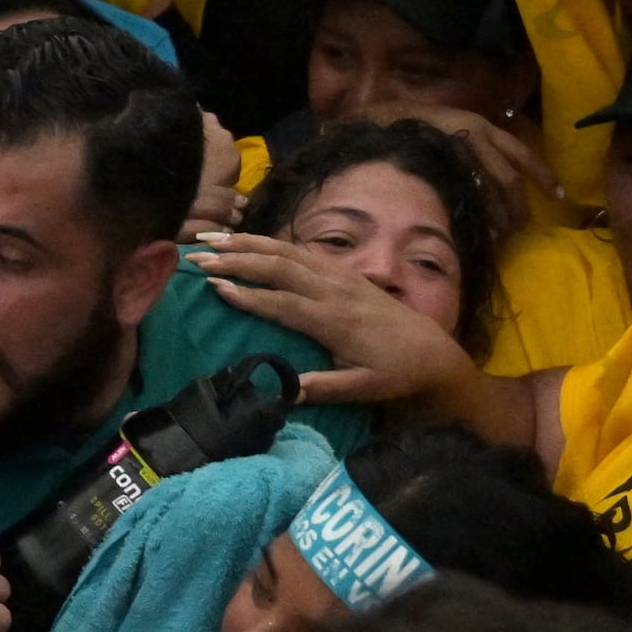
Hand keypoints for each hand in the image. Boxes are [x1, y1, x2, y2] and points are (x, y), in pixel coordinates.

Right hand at [190, 225, 476, 406]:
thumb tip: (284, 393)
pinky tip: (248, 241)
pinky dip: (271, 243)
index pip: (282, 302)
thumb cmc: (396, 375)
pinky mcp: (346, 273)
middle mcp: (335, 291)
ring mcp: (341, 276)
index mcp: (335, 320)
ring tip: (211, 238)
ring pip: (288, 251)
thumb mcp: (364, 389)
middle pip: (278, 267)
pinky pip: (303, 251)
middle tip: (197, 257)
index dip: (247, 294)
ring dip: (248, 242)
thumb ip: (325, 388)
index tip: (213, 285)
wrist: (434, 353)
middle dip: (235, 259)